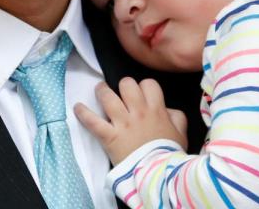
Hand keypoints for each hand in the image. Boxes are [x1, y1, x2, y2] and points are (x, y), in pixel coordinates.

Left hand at [74, 77, 188, 164]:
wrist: (159, 175)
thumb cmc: (169, 154)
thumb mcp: (181, 133)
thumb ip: (176, 116)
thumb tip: (167, 109)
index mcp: (156, 110)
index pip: (148, 84)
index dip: (144, 86)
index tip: (141, 93)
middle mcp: (138, 112)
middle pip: (127, 84)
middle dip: (123, 85)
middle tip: (120, 92)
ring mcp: (122, 123)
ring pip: (108, 97)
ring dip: (101, 91)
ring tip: (99, 90)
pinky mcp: (109, 136)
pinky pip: (92, 121)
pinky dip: (83, 113)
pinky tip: (77, 107)